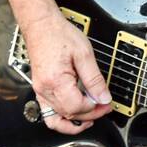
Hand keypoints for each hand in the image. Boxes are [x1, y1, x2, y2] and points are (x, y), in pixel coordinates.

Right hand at [22, 11, 113, 134]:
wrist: (42, 26)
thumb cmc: (59, 35)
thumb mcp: (84, 54)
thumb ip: (95, 79)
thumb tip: (103, 97)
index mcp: (56, 80)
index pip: (77, 107)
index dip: (95, 108)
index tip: (106, 102)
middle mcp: (44, 89)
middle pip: (69, 114)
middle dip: (90, 114)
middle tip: (104, 106)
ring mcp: (40, 91)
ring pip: (57, 118)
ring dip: (76, 121)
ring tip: (91, 116)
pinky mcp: (40, 90)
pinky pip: (49, 113)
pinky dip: (63, 118)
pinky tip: (75, 114)